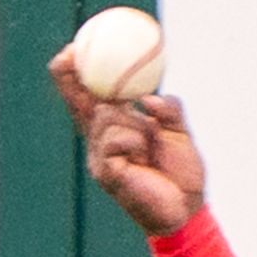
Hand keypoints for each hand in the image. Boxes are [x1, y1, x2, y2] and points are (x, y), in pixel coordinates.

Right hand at [46, 49, 203, 236]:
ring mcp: (99, 154)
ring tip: (148, 145)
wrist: (188, 210)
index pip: (88, 95)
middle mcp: (101, 138)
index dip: (77, 72)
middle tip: (70, 52)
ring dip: (131, 121)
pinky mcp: (104, 170)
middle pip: (77, 100)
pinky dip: (134, 140)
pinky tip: (142, 156)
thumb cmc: (182, 172)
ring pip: (106, 115)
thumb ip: (168, 110)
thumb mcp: (179, 133)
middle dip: (69, 75)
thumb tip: (149, 98)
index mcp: (114, 127)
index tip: (76, 46)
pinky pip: (116, 139)